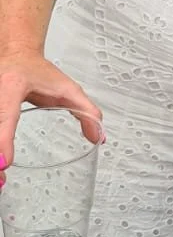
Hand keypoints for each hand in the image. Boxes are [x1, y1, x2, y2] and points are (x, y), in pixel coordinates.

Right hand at [0, 54, 104, 184]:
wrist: (16, 55)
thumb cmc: (37, 71)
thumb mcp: (67, 88)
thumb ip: (86, 111)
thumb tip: (99, 137)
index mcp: (12, 86)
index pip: (6, 115)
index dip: (3, 140)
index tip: (5, 163)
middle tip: (2, 180)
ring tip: (0, 181)